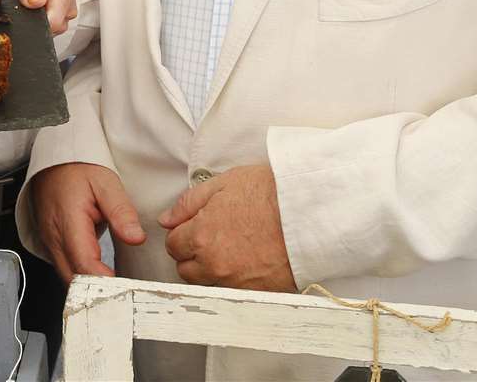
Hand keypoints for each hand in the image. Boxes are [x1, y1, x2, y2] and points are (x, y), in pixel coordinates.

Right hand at [29, 162, 145, 283]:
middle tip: (126, 294)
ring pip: (67, 278)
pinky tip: (100, 276)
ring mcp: (50, 243)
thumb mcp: (106, 182)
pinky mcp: (51, 244)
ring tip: (117, 288)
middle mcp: (54, 237)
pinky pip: (64, 269)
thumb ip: (121, 211)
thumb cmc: (78, 169)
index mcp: (68, 222)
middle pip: (74, 279)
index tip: (127, 289)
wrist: (53, 160)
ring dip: (89, 287)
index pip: (84, 265)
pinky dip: (82, 278)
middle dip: (98, 291)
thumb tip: (136, 238)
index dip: (105, 282)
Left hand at [159, 165, 295, 291]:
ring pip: (209, 284)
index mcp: (202, 236)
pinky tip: (248, 262)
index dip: (182, 235)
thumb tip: (166, 219)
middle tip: (212, 239)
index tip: (194, 229)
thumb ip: (188, 203)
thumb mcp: (223, 183)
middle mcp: (215, 264)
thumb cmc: (270, 192)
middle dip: (192, 256)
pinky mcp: (258, 292)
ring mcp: (237, 282)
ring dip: (213, 270)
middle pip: (186, 271)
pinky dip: (236, 281)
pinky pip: (234, 292)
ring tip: (233, 250)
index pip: (173, 246)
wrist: (310, 211)